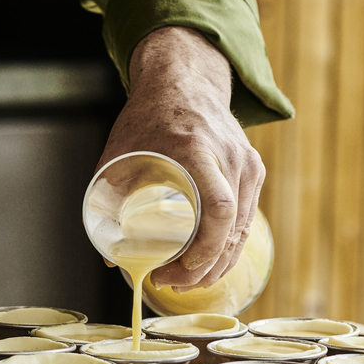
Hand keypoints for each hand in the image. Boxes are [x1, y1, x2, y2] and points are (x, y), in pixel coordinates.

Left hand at [96, 26, 265, 291]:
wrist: (184, 80)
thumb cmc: (149, 115)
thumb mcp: (119, 153)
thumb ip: (111, 201)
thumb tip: (111, 257)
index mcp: (197, 149)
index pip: (217, 209)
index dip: (204, 250)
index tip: (177, 271)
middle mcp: (230, 157)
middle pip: (230, 229)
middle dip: (203, 268)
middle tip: (170, 284)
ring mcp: (247, 164)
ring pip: (241, 230)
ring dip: (216, 263)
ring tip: (184, 281)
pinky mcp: (253, 170)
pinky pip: (244, 218)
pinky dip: (226, 245)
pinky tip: (206, 262)